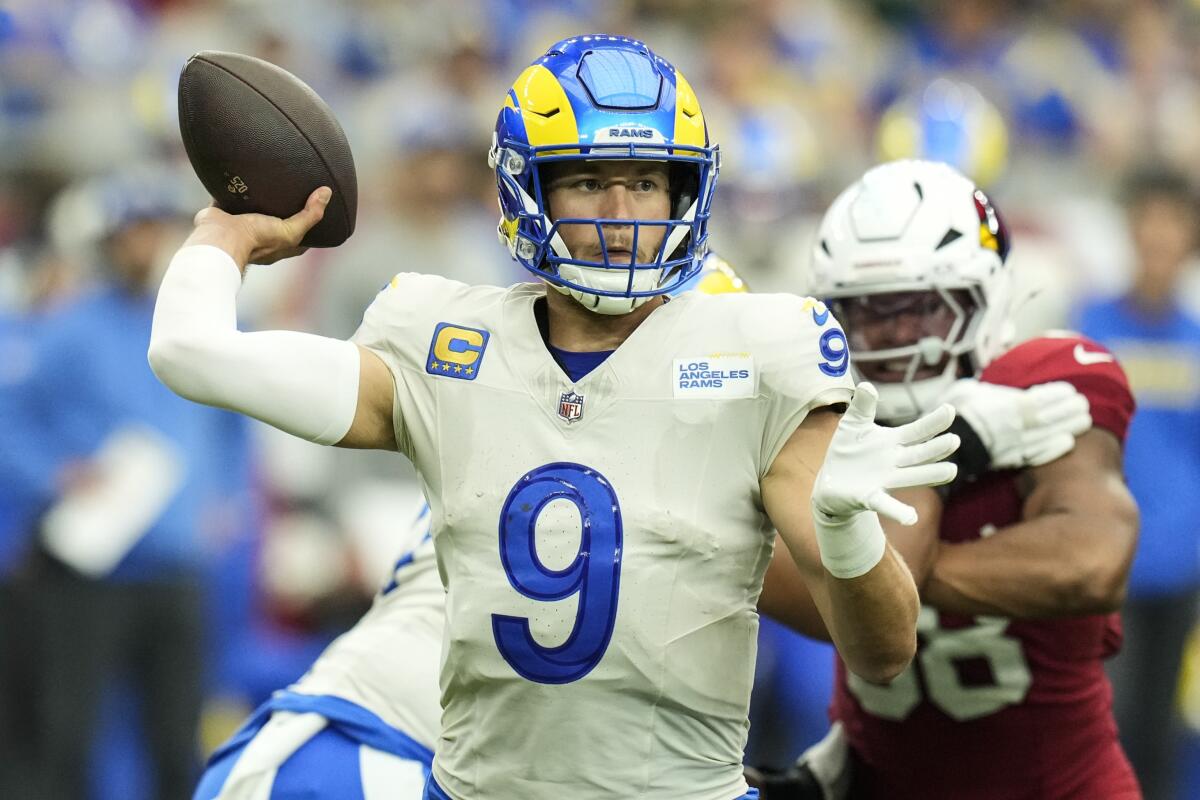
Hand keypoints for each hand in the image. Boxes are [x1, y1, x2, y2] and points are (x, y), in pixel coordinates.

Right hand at [185, 186, 330, 267]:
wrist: (220, 237)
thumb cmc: (256, 240)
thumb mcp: (290, 231)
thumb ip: (309, 215)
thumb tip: (327, 193)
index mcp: (279, 246)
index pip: (301, 237)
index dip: (310, 226)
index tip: (318, 209)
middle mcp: (262, 238)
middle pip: (278, 222)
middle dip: (284, 210)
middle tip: (294, 190)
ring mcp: (243, 227)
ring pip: (255, 210)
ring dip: (260, 199)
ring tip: (270, 181)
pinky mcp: (226, 214)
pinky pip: (232, 199)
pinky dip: (236, 190)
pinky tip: (242, 176)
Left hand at [813, 382, 958, 525]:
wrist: (830, 483)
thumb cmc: (847, 451)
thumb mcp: (852, 424)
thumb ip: (862, 406)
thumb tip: (867, 386)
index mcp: (893, 442)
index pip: (917, 431)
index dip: (933, 422)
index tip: (950, 410)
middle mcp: (895, 462)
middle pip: (920, 454)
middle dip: (936, 448)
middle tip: (954, 440)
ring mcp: (886, 480)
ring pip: (912, 476)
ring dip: (930, 474)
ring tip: (951, 471)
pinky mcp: (870, 497)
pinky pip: (886, 505)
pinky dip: (899, 512)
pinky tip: (911, 518)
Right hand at [943, 379, 1090, 469]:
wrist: (944, 445)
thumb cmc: (954, 413)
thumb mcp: (967, 390)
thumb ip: (986, 388)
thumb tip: (988, 385)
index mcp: (1010, 405)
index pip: (1042, 398)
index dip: (1058, 394)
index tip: (1071, 390)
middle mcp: (1018, 425)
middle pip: (1051, 417)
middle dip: (1070, 410)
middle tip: (1085, 405)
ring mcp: (1016, 443)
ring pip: (1049, 434)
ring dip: (1069, 427)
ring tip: (1085, 421)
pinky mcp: (1011, 458)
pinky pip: (1037, 453)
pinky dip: (1053, 448)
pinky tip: (1067, 443)